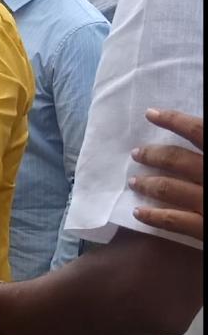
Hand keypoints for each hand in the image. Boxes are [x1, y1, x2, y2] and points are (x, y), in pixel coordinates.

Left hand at [130, 109, 202, 240]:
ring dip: (147, 183)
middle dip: (153, 154)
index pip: (199, 131)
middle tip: (137, 153)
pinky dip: (152, 216)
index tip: (151, 113)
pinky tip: (138, 212)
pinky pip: (174, 221)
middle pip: (177, 160)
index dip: (174, 120)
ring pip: (168, 188)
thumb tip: (199, 130)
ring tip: (134, 181)